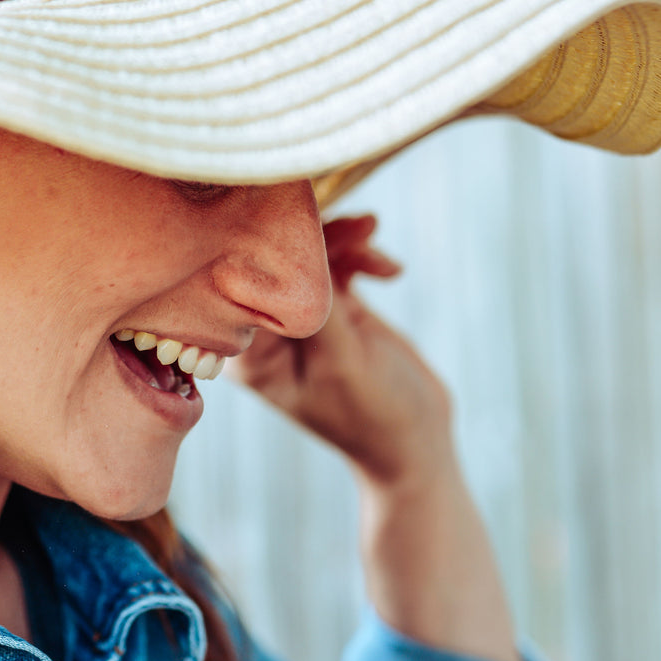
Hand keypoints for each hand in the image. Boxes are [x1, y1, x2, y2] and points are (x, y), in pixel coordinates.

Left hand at [231, 214, 452, 485]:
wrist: (416, 439)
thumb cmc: (372, 415)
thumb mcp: (341, 362)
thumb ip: (317, 309)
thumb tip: (294, 249)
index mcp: (248, 354)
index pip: (244, 284)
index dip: (270, 246)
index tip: (306, 222)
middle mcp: (265, 332)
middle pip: (275, 261)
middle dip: (315, 236)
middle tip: (361, 227)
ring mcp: (300, 316)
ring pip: (309, 255)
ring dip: (345, 241)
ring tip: (378, 242)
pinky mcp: (333, 306)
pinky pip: (336, 261)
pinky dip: (361, 255)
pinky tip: (391, 269)